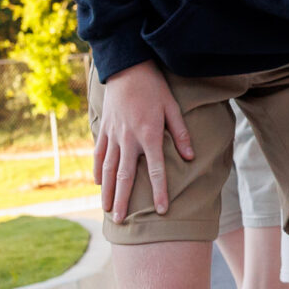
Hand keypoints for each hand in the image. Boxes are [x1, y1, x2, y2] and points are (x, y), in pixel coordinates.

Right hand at [92, 61, 192, 222]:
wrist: (127, 67)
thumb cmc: (154, 87)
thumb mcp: (172, 107)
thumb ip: (181, 134)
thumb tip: (191, 157)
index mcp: (149, 135)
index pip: (156, 170)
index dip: (159, 192)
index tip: (162, 210)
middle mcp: (129, 139)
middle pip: (125, 176)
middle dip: (123, 200)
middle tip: (121, 221)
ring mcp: (114, 135)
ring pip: (108, 169)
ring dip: (107, 191)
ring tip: (107, 210)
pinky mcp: (104, 129)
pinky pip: (99, 153)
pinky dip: (98, 170)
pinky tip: (97, 183)